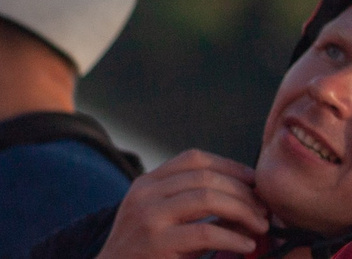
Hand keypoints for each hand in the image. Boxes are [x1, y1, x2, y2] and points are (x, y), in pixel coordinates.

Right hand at [94, 153, 265, 257]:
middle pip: (205, 176)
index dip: (230, 166)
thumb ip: (190, 205)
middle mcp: (146, 193)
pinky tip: (247, 246)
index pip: (193, 159)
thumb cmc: (145, 252)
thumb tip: (243, 201)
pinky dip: (234, 237)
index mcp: (146, 183)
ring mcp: (150, 217)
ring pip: (207, 198)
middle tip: (264, 210)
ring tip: (260, 226)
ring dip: (243, 211)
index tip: (255, 183)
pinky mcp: (159, 244)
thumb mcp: (160, 219)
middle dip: (243, 191)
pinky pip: (206, 232)